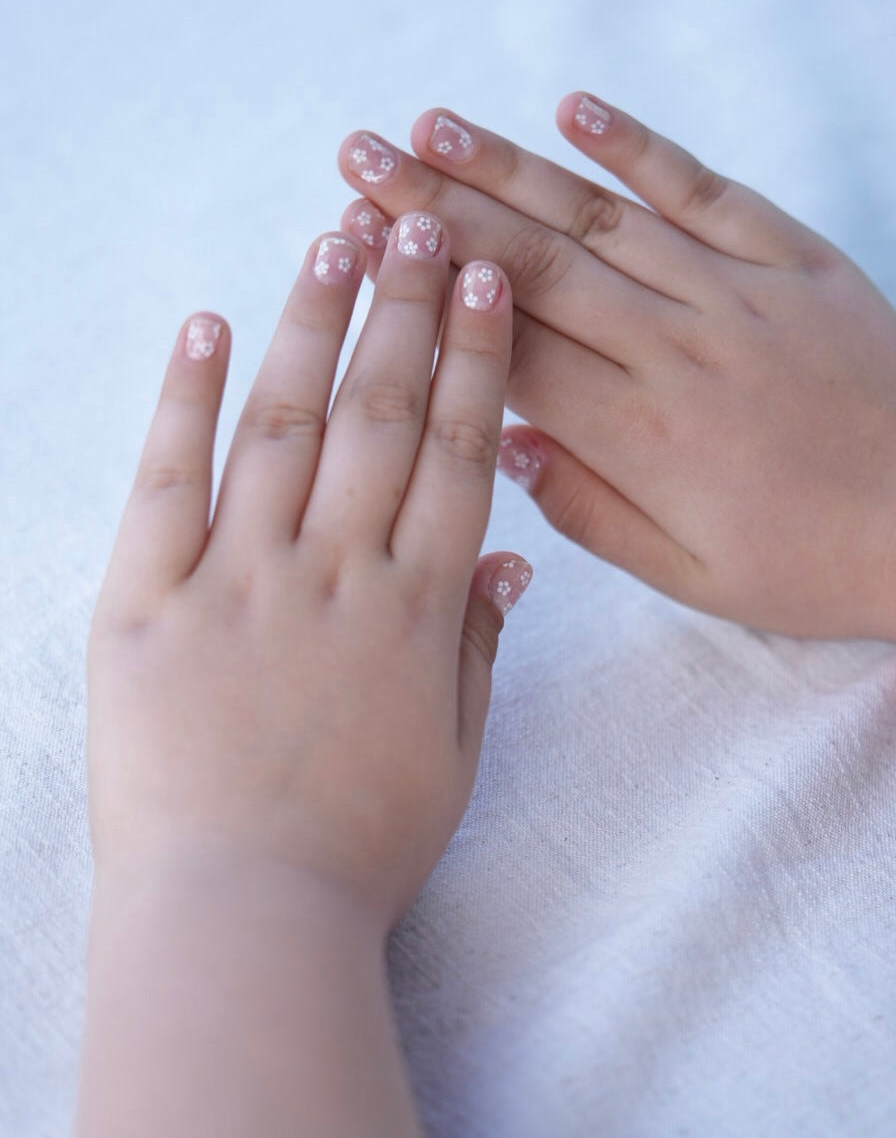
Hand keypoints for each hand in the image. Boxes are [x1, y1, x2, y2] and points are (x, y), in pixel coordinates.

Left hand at [87, 219, 527, 930]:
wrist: (242, 913)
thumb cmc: (358, 846)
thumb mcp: (452, 757)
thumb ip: (479, 650)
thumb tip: (508, 559)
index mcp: (414, 611)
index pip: (454, 456)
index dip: (473, 361)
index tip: (486, 283)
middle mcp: (334, 573)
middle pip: (379, 415)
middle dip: (408, 310)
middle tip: (423, 223)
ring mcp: (237, 579)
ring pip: (285, 425)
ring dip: (314, 325)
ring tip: (338, 240)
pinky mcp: (146, 602)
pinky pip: (168, 482)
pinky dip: (186, 399)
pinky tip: (207, 327)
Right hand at [338, 97, 895, 645]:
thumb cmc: (810, 561)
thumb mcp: (688, 573)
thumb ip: (587, 510)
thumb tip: (504, 440)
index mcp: (640, 434)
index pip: (507, 349)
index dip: (427, 297)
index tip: (361, 250)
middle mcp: (675, 348)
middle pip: (532, 265)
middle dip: (437, 210)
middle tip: (361, 160)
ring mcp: (735, 293)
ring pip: (601, 217)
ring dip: (510, 167)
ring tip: (431, 126)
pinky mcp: (793, 258)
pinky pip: (703, 189)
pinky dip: (639, 147)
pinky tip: (575, 110)